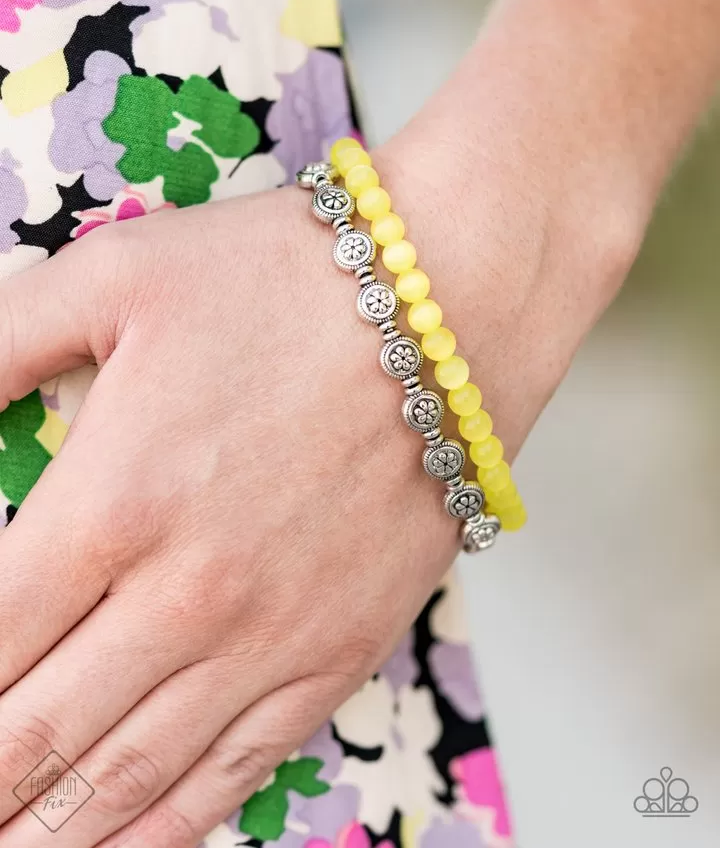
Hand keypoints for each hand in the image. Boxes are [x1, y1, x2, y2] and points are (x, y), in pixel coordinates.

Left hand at [0, 106, 632, 845]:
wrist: (451, 301)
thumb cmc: (286, 280)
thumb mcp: (114, 278)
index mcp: (112, 504)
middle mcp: (185, 597)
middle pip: (35, 736)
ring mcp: (270, 638)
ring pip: (127, 780)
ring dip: (45, 829)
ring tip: (6, 846)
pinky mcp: (338, 652)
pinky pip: (235, 773)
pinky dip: (162, 829)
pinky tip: (119, 845)